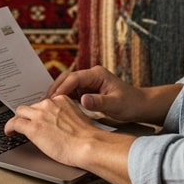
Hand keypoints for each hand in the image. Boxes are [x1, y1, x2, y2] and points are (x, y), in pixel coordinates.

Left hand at [3, 95, 101, 166]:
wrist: (88, 145)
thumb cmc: (87, 139)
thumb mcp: (77, 119)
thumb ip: (65, 116)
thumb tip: (56, 124)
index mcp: (61, 100)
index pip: (44, 103)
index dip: (38, 112)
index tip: (37, 117)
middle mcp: (49, 104)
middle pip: (31, 106)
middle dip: (28, 115)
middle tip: (26, 123)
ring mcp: (40, 115)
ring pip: (20, 112)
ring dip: (18, 120)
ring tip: (14, 128)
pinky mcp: (33, 127)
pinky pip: (14, 123)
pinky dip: (9, 127)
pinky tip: (9, 132)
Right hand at [47, 65, 176, 125]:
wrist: (139, 106)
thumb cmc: (130, 103)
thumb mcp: (115, 104)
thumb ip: (99, 102)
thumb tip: (83, 100)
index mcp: (97, 74)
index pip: (73, 78)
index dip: (61, 88)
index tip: (52, 100)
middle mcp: (91, 76)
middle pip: (66, 79)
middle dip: (55, 90)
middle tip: (44, 103)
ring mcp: (89, 83)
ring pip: (66, 86)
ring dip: (57, 95)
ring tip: (47, 107)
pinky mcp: (88, 91)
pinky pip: (71, 93)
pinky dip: (63, 99)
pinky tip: (57, 109)